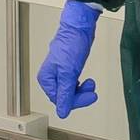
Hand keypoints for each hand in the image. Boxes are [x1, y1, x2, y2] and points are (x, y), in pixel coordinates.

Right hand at [37, 0, 102, 119]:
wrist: (79, 28)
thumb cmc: (70, 43)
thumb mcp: (68, 72)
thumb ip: (65, 94)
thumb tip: (62, 112)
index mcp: (46, 78)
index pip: (59, 100)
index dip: (75, 101)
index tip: (88, 97)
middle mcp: (51, 77)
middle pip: (65, 97)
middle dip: (80, 96)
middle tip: (92, 93)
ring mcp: (60, 73)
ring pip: (71, 92)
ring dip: (82, 91)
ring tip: (91, 84)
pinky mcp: (69, 70)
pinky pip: (74, 84)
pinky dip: (82, 86)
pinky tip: (87, 82)